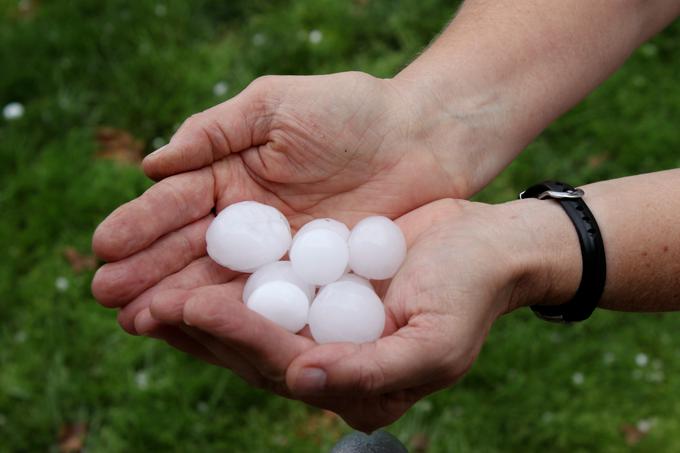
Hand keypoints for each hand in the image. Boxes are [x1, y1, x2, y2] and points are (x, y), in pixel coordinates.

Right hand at [91, 71, 491, 332]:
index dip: (140, 225)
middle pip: (190, 250)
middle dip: (148, 272)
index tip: (103, 248)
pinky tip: (203, 328)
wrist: (422, 138)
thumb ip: (215, 132)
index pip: (177, 204)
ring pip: (221, 280)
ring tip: (138, 321)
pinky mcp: (312, 278)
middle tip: (108, 298)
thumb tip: (151, 165)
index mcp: (231, 174)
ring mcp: (279, 253)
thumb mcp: (275, 106)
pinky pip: (268, 298)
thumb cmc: (352, 110)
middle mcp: (248, 219)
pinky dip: (236, 314)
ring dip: (179, 300)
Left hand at [136, 198, 575, 430]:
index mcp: (352, 386)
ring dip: (193, 307)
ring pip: (244, 322)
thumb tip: (300, 383)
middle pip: (249, 352)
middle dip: (195, 330)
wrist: (485, 245)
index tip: (190, 308)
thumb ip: (371, 372)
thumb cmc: (469, 295)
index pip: (282, 367)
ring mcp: (316, 326)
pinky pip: (258, 285)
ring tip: (143, 289)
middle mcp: (326, 362)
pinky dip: (221, 275)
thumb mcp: (434, 342)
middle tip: (141, 304)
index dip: (235, 340)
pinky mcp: (311, 290)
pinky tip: (186, 261)